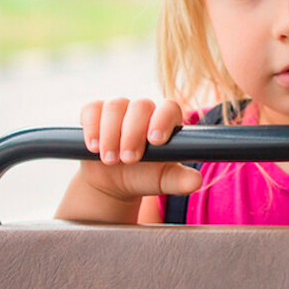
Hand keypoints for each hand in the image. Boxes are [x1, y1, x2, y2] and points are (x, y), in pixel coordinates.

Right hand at [73, 97, 202, 203]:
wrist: (115, 182)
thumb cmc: (146, 177)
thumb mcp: (164, 181)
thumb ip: (180, 180)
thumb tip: (196, 182)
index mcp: (166, 121)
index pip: (169, 108)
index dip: (162, 120)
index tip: (155, 141)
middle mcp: (144, 111)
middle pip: (141, 106)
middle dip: (133, 133)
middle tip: (129, 160)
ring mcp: (120, 110)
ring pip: (115, 106)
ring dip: (111, 133)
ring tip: (110, 159)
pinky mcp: (96, 114)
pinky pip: (92, 109)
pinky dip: (91, 126)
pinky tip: (94, 147)